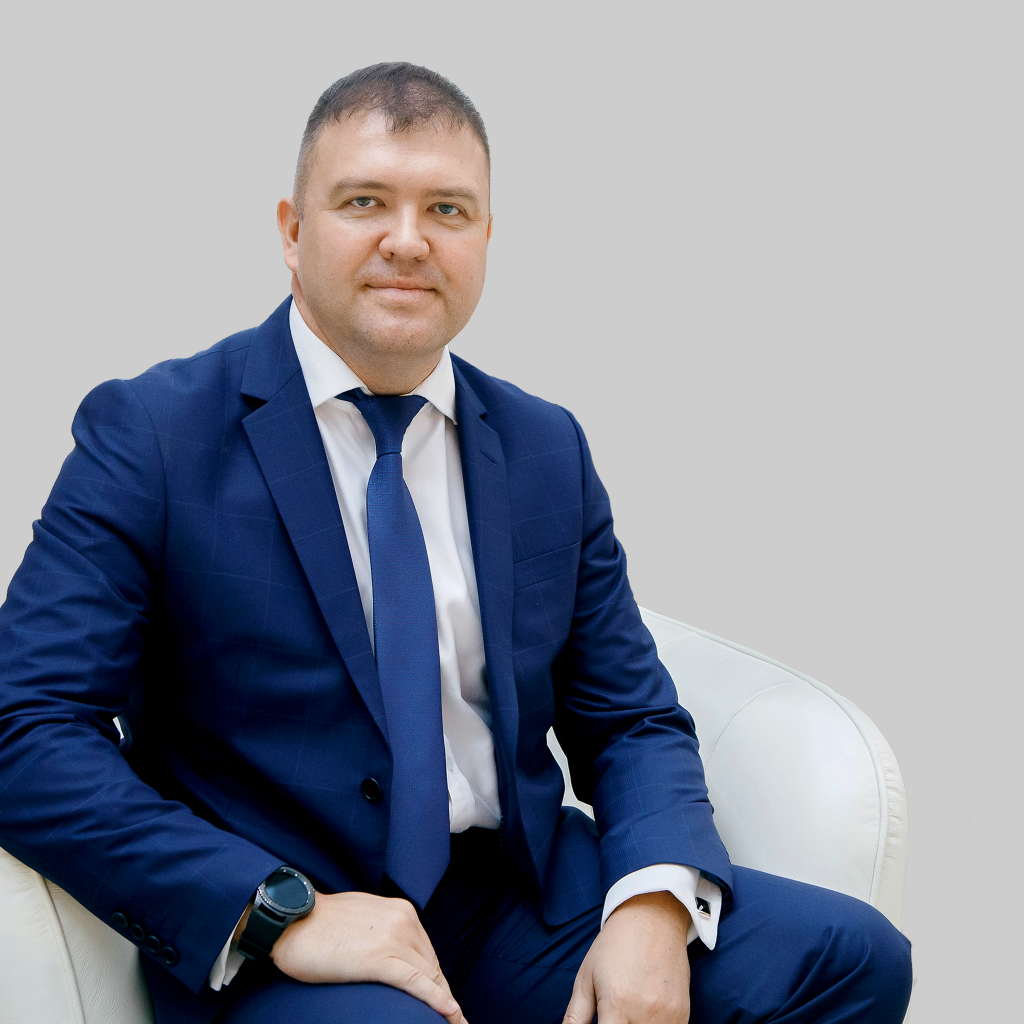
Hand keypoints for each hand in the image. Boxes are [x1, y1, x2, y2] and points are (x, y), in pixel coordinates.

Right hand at [265, 891, 466, 1023]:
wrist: (291, 920)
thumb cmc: (319, 924)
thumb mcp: (363, 918)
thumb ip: (384, 930)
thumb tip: (392, 952)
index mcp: (401, 910)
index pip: (426, 952)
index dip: (437, 981)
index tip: (447, 1002)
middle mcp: (404, 920)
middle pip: (431, 966)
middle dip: (441, 994)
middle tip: (453, 1019)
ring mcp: (393, 938)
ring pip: (428, 976)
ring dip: (444, 1004)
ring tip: (456, 1023)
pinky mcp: (380, 958)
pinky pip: (416, 982)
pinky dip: (436, 1000)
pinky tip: (451, 1014)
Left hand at [563, 891, 691, 1023]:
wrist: (652, 918)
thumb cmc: (614, 946)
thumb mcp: (586, 977)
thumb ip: (575, 1016)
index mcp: (617, 1003)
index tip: (602, 1023)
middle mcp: (644, 1012)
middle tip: (614, 1013)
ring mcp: (667, 1015)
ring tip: (629, 1009)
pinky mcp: (682, 1014)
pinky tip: (647, 1011)